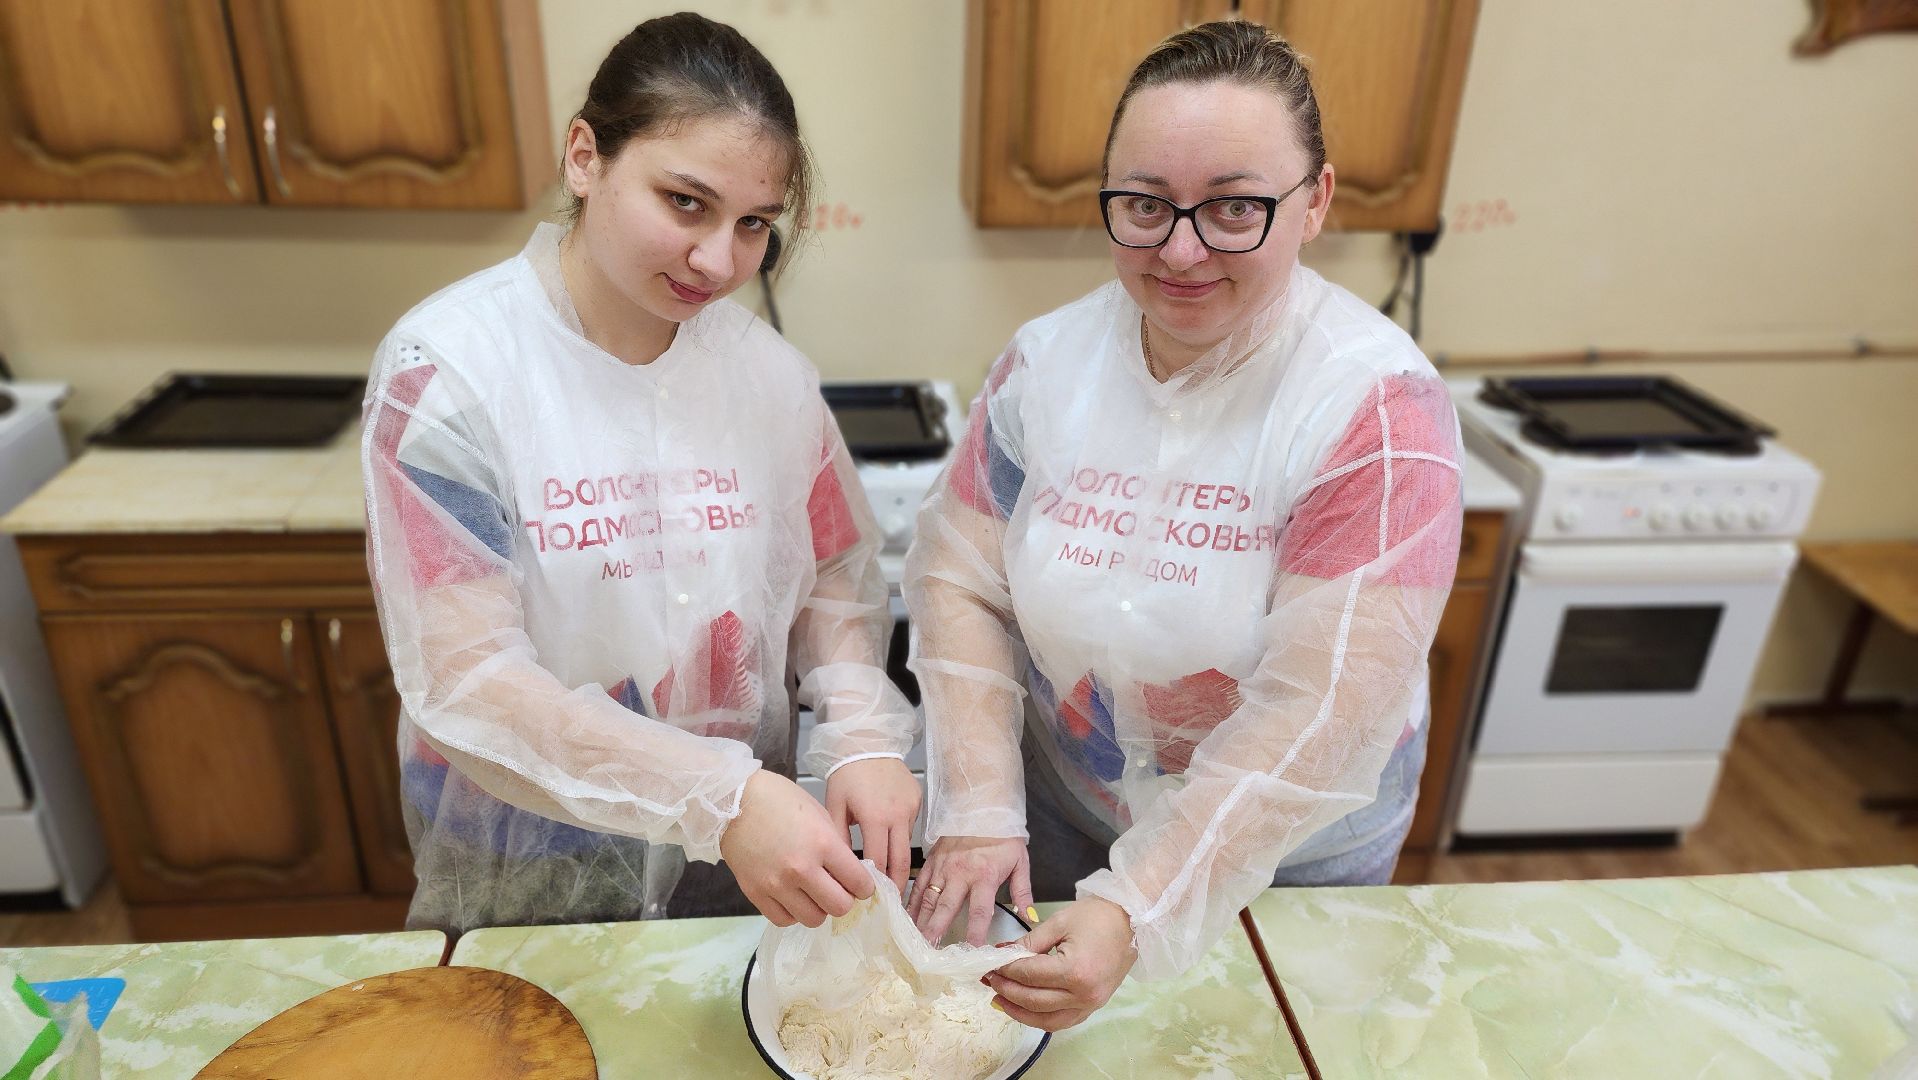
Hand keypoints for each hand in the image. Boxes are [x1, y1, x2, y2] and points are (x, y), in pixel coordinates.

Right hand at [720, 770, 872, 926]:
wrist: (733, 801)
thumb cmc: (779, 800)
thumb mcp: (818, 814)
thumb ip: (836, 846)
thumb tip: (850, 874)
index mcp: (822, 843)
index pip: (858, 883)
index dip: (865, 886)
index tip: (861, 885)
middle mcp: (801, 868)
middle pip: (840, 907)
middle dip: (844, 900)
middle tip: (838, 889)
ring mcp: (776, 884)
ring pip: (813, 919)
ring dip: (818, 908)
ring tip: (813, 893)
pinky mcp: (756, 893)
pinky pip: (784, 920)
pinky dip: (793, 913)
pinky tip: (792, 897)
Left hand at [825, 757, 921, 895]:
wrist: (869, 742)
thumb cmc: (847, 775)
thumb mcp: (835, 806)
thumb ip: (839, 838)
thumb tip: (840, 868)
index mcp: (876, 817)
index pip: (879, 860)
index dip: (875, 882)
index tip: (870, 898)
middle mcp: (898, 815)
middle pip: (901, 861)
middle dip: (896, 884)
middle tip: (890, 902)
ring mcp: (911, 808)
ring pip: (906, 845)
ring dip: (898, 861)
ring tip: (888, 880)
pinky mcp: (918, 801)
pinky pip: (909, 828)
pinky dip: (899, 839)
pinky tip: (890, 843)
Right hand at [909, 835, 1032, 946]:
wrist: (982, 805)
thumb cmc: (1002, 835)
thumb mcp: (1020, 862)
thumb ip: (1023, 892)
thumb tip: (1030, 918)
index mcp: (984, 876)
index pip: (979, 912)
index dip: (975, 934)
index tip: (971, 954)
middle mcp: (960, 873)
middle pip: (946, 909)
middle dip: (936, 932)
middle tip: (929, 953)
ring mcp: (943, 867)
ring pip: (928, 899)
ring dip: (921, 922)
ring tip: (915, 942)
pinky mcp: (931, 861)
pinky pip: (919, 885)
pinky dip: (911, 903)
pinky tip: (906, 919)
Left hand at [984, 897, 1136, 1030]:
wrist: (1131, 921)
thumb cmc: (1098, 916)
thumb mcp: (1059, 922)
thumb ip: (1029, 943)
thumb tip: (1002, 954)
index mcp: (1075, 970)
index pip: (1029, 975)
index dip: (1005, 970)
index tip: (989, 965)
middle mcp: (1083, 994)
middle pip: (1034, 1000)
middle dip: (1007, 990)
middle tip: (989, 979)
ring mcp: (1090, 1004)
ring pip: (1046, 1020)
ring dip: (1020, 1012)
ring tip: (999, 1000)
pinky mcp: (1093, 1006)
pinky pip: (1063, 1021)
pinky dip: (1041, 1018)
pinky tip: (1025, 1009)